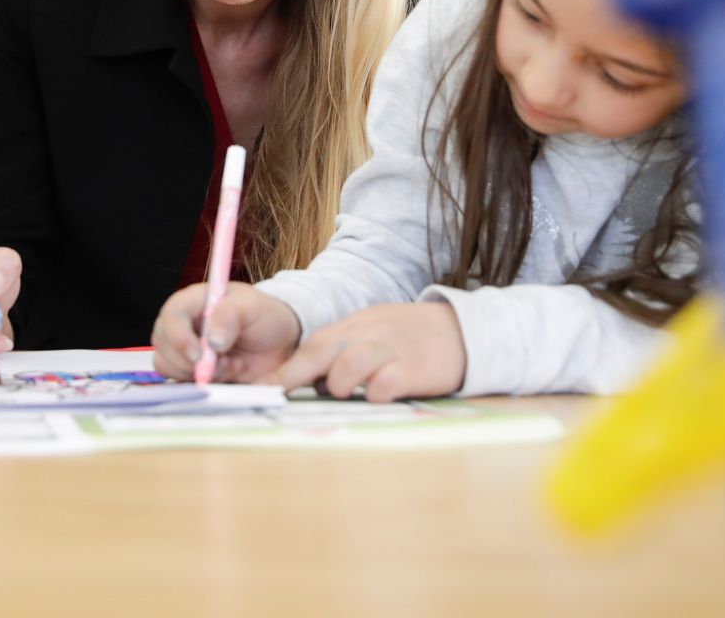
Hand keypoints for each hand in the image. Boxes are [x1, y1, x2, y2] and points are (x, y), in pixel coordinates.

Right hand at [151, 283, 302, 383]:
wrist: (279, 343)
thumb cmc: (263, 315)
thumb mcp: (252, 306)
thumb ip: (230, 316)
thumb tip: (212, 341)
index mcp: (194, 301)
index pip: (171, 314)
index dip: (178, 335)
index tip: (199, 354)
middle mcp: (183, 324)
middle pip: (162, 343)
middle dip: (189, 360)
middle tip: (222, 362)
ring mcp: (184, 349)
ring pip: (167, 365)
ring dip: (198, 373)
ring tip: (229, 364)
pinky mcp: (191, 371)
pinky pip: (181, 382)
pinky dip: (203, 383)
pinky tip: (227, 372)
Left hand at [257, 303, 466, 402]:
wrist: (463, 329)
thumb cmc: (410, 338)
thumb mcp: (372, 334)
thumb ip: (341, 352)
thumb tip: (309, 382)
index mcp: (353, 328)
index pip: (311, 346)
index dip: (285, 370)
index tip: (260, 390)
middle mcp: (366, 335)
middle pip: (320, 351)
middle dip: (293, 375)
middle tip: (276, 395)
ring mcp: (390, 350)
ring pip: (348, 364)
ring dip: (337, 383)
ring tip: (343, 392)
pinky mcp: (414, 369)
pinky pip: (385, 383)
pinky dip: (375, 392)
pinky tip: (378, 396)